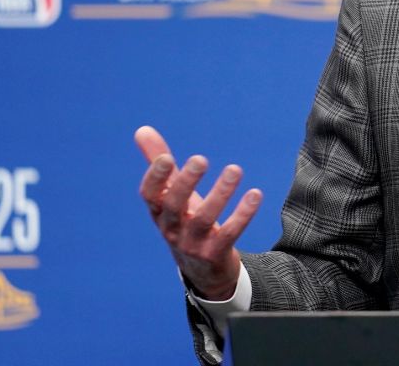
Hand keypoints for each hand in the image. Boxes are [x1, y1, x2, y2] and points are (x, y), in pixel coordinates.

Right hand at [135, 125, 261, 300]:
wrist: (202, 270)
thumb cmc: (185, 220)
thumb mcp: (173, 194)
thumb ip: (159, 163)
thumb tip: (142, 129)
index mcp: (160, 212)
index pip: (150, 195)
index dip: (155, 178)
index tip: (166, 158)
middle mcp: (172, 229)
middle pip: (174, 206)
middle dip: (185, 183)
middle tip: (200, 159)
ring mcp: (193, 244)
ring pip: (204, 220)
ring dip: (220, 194)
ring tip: (235, 169)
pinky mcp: (215, 254)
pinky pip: (229, 234)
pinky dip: (242, 215)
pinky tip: (256, 194)